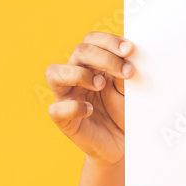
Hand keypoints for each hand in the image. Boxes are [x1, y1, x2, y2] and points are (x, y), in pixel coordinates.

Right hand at [45, 32, 135, 165]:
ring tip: (101, 85)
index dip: (108, 41)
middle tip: (128, 72)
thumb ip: (126, 74)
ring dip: (79, 75)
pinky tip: (90, 110)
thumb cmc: (125, 113)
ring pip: (54, 73)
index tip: (129, 49)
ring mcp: (68, 96)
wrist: (123, 145)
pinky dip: (73, 107)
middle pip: (79, 52)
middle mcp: (77, 75)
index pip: (92, 40)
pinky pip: (56, 108)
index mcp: (93, 64)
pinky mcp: (63, 119)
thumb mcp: (130, 91)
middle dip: (104, 58)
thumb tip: (130, 56)